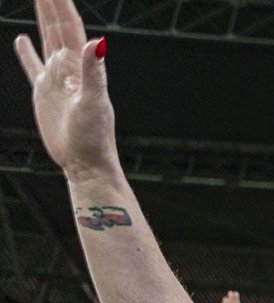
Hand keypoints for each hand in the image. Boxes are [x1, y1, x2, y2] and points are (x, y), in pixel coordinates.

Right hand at [13, 0, 118, 176]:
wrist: (85, 162)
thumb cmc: (94, 137)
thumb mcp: (94, 102)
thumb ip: (95, 71)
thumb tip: (99, 42)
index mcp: (79, 66)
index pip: (69, 26)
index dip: (61, 3)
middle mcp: (68, 68)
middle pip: (57, 26)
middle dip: (50, 3)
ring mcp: (55, 78)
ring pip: (46, 39)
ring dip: (41, 18)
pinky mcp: (44, 93)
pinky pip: (32, 66)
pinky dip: (26, 52)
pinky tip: (20, 38)